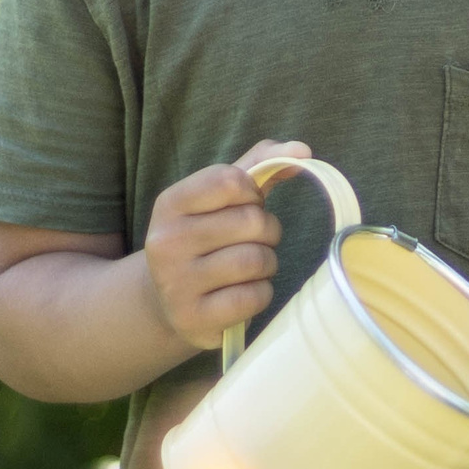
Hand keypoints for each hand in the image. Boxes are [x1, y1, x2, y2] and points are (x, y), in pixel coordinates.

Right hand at [139, 138, 307, 351]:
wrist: (168, 301)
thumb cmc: (206, 238)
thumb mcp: (220, 198)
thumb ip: (260, 164)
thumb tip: (303, 150)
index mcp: (169, 204)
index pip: (233, 181)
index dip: (253, 194)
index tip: (245, 206)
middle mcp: (166, 242)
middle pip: (251, 221)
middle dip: (267, 231)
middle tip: (255, 241)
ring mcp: (176, 283)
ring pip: (256, 260)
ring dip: (267, 264)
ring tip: (250, 267)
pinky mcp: (193, 318)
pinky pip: (253, 297)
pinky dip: (261, 294)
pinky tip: (244, 293)